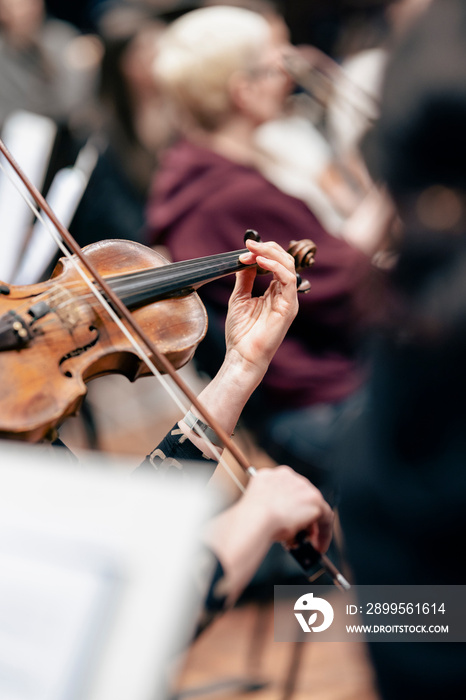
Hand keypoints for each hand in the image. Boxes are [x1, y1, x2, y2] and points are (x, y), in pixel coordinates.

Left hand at [179, 240, 297, 455]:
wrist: (241, 356)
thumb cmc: (241, 333)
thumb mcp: (239, 298)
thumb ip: (244, 278)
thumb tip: (245, 259)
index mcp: (275, 292)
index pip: (276, 263)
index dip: (261, 252)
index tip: (244, 248)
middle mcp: (284, 294)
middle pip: (285, 260)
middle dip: (267, 249)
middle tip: (250, 244)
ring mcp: (288, 300)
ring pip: (288, 267)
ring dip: (270, 255)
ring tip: (254, 251)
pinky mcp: (288, 307)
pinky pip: (288, 281)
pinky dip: (275, 268)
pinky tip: (261, 263)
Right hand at [203, 466, 333, 603]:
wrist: (256, 517)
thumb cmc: (250, 518)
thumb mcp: (257, 508)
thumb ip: (270, 509)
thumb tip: (280, 526)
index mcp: (271, 476)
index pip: (287, 491)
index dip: (290, 508)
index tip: (290, 522)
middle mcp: (288, 476)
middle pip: (302, 497)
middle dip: (303, 518)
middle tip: (303, 536)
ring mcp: (302, 486)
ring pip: (313, 506)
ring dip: (312, 527)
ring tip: (309, 544)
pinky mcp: (314, 500)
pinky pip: (325, 517)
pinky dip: (324, 533)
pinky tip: (319, 546)